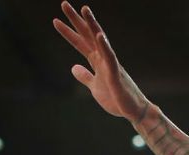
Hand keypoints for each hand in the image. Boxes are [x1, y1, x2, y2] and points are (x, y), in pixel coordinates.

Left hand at [53, 2, 149, 120]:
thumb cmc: (117, 99)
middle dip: (76, 20)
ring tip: (84, 9)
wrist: (133, 111)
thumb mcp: (94, 87)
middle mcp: (103, 58)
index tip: (55, 20)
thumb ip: (85, 76)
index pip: (80, 43)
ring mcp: (110, 64)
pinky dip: (105, 46)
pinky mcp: (116, 74)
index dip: (68, 32)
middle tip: (64, 4)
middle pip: (88, 35)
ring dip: (92, 25)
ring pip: (100, 40)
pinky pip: (110, 57)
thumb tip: (73, 67)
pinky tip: (99, 35)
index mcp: (97, 61)